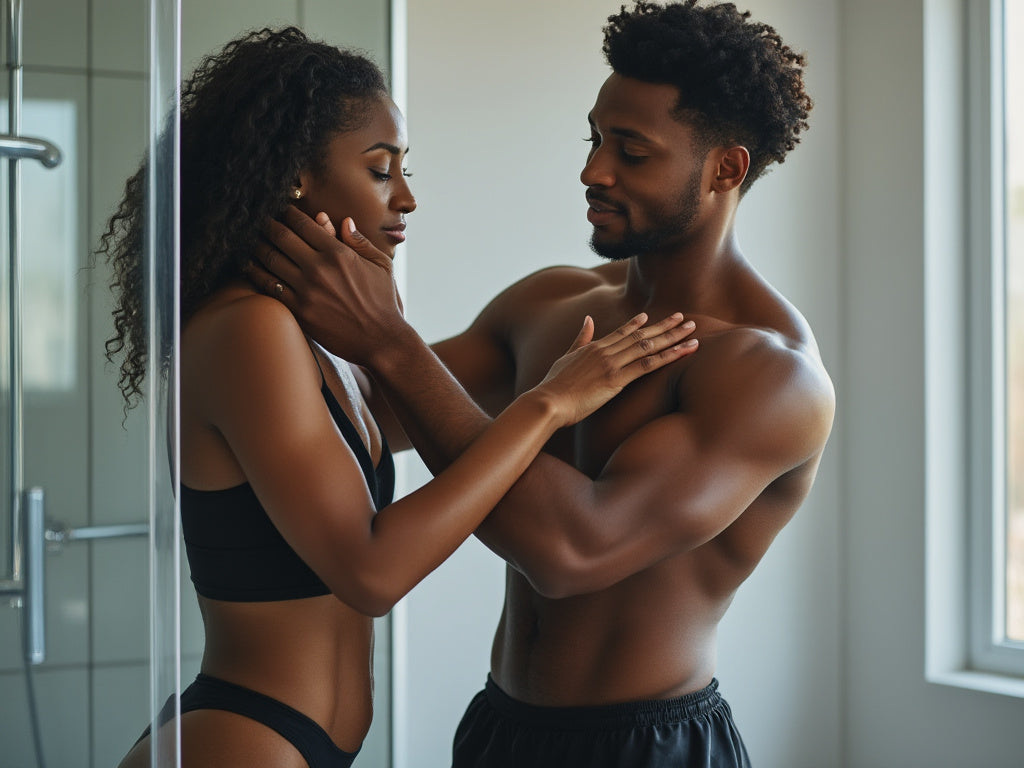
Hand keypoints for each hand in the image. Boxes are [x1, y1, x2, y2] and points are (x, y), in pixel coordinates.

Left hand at [248, 206, 408, 364]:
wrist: (381, 340)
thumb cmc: (383, 301)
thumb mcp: (380, 265)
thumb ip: (359, 241)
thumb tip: (343, 221)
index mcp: (338, 253)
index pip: (303, 224)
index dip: (287, 212)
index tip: (279, 208)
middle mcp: (319, 268)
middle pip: (281, 237)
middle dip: (266, 225)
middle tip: (257, 220)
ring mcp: (306, 290)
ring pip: (270, 259)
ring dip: (256, 246)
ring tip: (248, 239)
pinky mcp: (299, 310)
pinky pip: (268, 287)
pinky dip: (255, 273)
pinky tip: (248, 265)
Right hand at [534, 313, 697, 426]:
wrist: (548, 402)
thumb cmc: (554, 386)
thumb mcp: (565, 357)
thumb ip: (580, 339)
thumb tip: (588, 320)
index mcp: (594, 347)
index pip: (622, 332)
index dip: (640, 324)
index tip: (653, 317)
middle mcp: (606, 351)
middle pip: (642, 335)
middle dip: (666, 326)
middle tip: (685, 318)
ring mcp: (612, 364)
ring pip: (649, 346)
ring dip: (673, 338)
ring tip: (692, 331)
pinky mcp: (616, 380)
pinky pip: (647, 365)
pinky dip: (667, 356)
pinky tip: (682, 352)